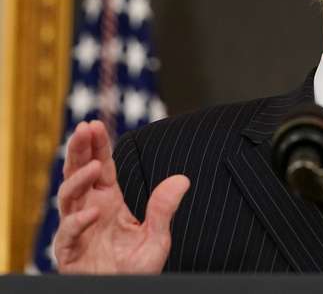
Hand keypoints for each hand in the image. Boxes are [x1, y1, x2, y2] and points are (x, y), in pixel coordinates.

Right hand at [53, 120, 189, 273]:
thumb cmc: (136, 268)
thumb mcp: (157, 236)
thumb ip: (164, 209)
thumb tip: (182, 179)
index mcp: (109, 201)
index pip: (101, 167)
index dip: (96, 146)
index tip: (94, 125)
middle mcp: (90, 210)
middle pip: (78, 173)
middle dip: (79, 150)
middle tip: (84, 129)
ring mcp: (78, 230)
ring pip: (68, 198)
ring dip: (78, 180)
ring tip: (93, 167)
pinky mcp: (70, 252)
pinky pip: (68, 233)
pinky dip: (78, 222)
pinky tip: (92, 213)